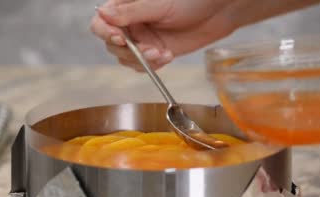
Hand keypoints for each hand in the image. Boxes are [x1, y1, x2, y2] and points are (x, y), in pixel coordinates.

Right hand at [90, 0, 319, 70]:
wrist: (219, 11)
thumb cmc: (191, 0)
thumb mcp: (159, 5)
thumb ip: (131, 11)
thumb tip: (103, 13)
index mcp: (125, 6)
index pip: (101, 22)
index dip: (105, 32)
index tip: (119, 38)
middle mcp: (131, 24)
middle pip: (111, 45)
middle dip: (129, 51)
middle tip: (147, 50)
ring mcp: (142, 40)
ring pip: (126, 59)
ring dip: (141, 61)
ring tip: (160, 54)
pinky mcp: (154, 53)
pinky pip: (143, 67)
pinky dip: (152, 66)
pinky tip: (166, 56)